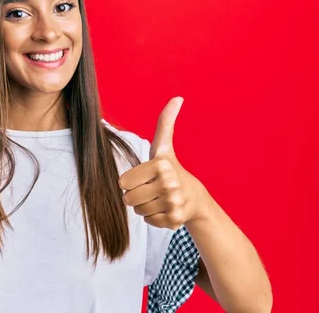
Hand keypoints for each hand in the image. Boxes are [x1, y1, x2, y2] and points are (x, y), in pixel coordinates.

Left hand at [118, 97, 210, 229]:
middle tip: (151, 188)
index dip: (131, 180)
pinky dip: (153, 217)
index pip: (123, 181)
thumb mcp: (163, 146)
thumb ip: (165, 122)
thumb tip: (177, 98)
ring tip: (158, 198)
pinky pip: (148, 221)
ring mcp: (172, 203)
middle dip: (136, 195)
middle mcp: (168, 184)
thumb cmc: (171, 169)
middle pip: (128, 198)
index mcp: (160, 165)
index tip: (145, 176)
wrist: (195, 198)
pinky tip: (165, 208)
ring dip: (144, 206)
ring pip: (137, 210)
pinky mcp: (174, 220)